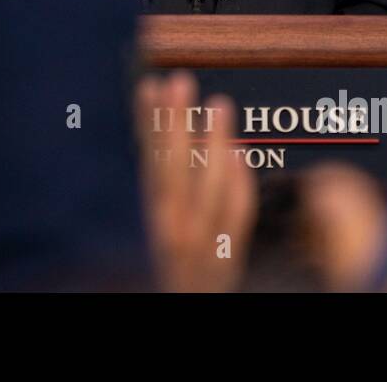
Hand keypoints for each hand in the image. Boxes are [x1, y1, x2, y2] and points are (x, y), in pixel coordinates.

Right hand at [136, 71, 256, 291]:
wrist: (196, 306)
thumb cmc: (191, 265)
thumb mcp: (177, 224)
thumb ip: (180, 186)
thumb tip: (194, 135)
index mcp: (156, 217)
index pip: (149, 162)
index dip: (148, 123)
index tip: (149, 85)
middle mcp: (170, 232)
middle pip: (170, 171)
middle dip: (175, 124)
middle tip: (180, 81)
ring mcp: (198, 248)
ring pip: (204, 190)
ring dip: (212, 144)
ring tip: (219, 104)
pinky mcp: (226, 261)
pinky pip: (234, 218)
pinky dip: (236, 185)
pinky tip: (238, 154)